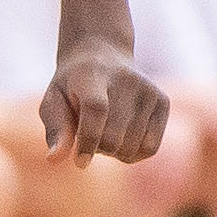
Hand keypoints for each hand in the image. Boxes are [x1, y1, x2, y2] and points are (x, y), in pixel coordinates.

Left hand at [40, 37, 166, 165]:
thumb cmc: (72, 87)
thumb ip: (55, 129)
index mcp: (92, 75)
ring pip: (131, 147)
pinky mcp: (163, 101)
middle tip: (87, 134)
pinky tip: (122, 138)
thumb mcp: (54, 101)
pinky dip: (132, 154)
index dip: (88, 139)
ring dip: (113, 152)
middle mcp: (125, 79)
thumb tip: (54, 159)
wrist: (103, 55)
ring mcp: (147, 89)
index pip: (96, 109)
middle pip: (113, 136)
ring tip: (104, 131)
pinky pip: (149, 148)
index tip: (80, 161)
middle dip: (96, 148)